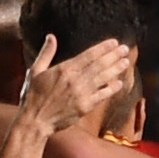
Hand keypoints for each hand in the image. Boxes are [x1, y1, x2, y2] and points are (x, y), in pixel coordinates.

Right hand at [16, 35, 134, 134]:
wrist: (35, 121)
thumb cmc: (32, 96)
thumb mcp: (35, 71)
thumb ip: (46, 53)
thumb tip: (51, 36)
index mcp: (64, 69)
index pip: (89, 55)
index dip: (103, 48)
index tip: (114, 42)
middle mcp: (75, 80)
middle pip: (99, 65)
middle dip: (114, 56)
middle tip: (125, 49)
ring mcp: (81, 94)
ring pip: (103, 79)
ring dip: (116, 70)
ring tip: (126, 62)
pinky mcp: (84, 107)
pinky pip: (101, 96)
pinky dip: (111, 89)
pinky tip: (119, 83)